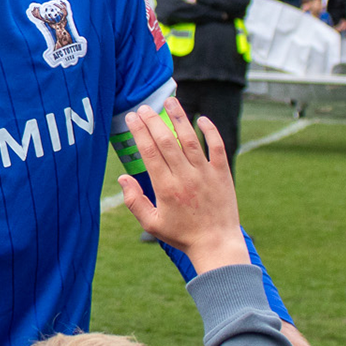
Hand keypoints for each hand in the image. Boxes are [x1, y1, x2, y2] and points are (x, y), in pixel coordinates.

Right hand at [115, 98, 248, 271]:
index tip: (132, 117)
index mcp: (165, 188)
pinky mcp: (222, 174)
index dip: (139, 132)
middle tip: (145, 107)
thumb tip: (123, 177)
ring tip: (170, 101)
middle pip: (166, 141)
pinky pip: (217, 147)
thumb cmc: (182, 235)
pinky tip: (201, 119)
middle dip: (153, 121)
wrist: (216, 244)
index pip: (149, 152)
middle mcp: (185, 177)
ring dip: (179, 118)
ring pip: (190, 139)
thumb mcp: (152, 224)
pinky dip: (210, 131)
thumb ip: (134, 201)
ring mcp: (205, 174)